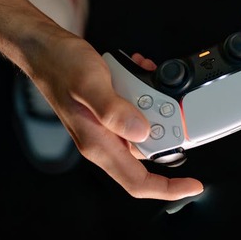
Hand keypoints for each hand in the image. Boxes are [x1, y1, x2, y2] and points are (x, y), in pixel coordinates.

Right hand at [27, 32, 203, 199]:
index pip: (136, 181)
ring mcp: (108, 127)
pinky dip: (146, 89)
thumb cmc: (61, 67)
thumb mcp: (90, 85)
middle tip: (167, 97)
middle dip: (166, 124)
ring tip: (147, 76)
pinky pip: (139, 108)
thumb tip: (141, 131)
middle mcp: (104, 140)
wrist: (47, 51)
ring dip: (155, 100)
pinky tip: (140, 71)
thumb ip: (114, 111)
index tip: (193, 185)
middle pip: (150, 149)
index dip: (168, 188)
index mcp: (98, 144)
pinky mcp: (112, 112)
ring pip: (147, 124)